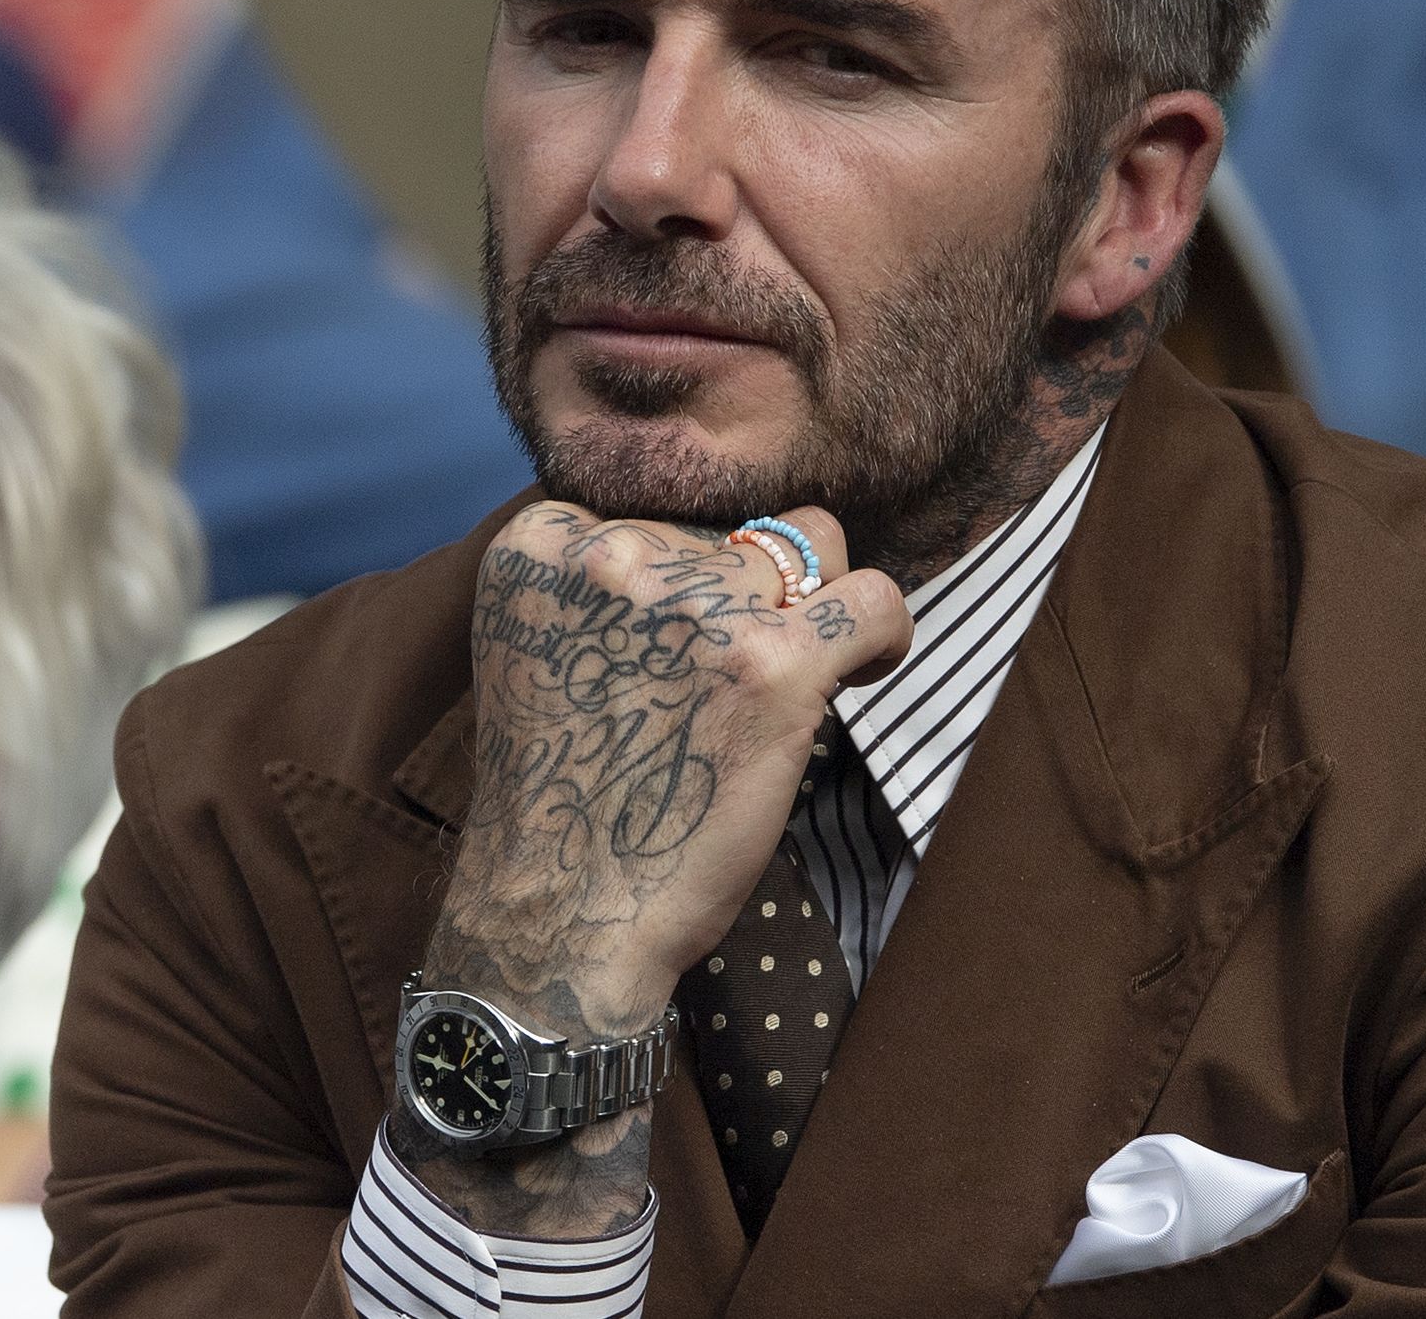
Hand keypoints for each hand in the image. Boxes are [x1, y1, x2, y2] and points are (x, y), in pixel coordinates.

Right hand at [400, 502, 907, 1232]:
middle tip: (728, 685)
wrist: (565, 916)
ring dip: (812, 612)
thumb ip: (609, 584)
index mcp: (544, 545)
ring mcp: (696, 605)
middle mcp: (614, 557)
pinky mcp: (773, 663)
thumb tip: (730, 539)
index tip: (685, 645)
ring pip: (813, 548)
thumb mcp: (546, 650)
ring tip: (785, 685)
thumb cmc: (569, 795)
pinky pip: (874, 600)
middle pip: (740, 530)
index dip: (693, 576)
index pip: (666, 510)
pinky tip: (862, 672)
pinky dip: (881, 636)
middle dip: (751, 596)